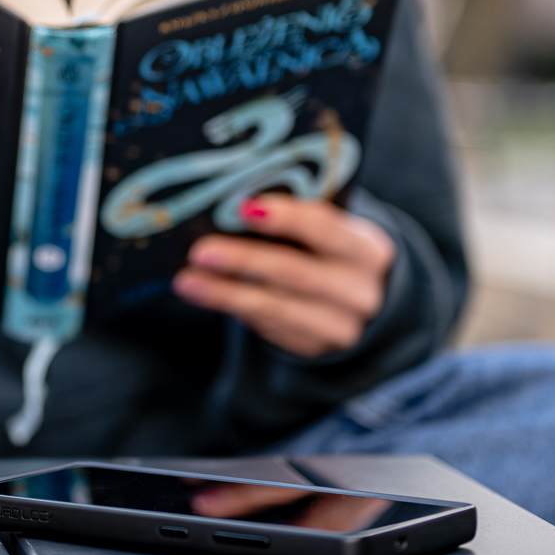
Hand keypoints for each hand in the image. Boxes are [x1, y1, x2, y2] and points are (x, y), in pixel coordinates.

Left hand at [172, 195, 394, 358]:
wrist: (360, 301)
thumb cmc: (331, 251)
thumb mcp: (331, 233)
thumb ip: (297, 221)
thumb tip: (233, 208)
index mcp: (368, 249)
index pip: (327, 229)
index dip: (287, 217)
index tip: (244, 207)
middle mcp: (360, 291)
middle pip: (297, 273)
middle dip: (244, 260)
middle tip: (200, 250)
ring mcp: (340, 326)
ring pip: (276, 307)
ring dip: (225, 292)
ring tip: (187, 280)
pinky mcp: (313, 347)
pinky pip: (268, 326)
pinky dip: (233, 307)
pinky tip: (204, 293)